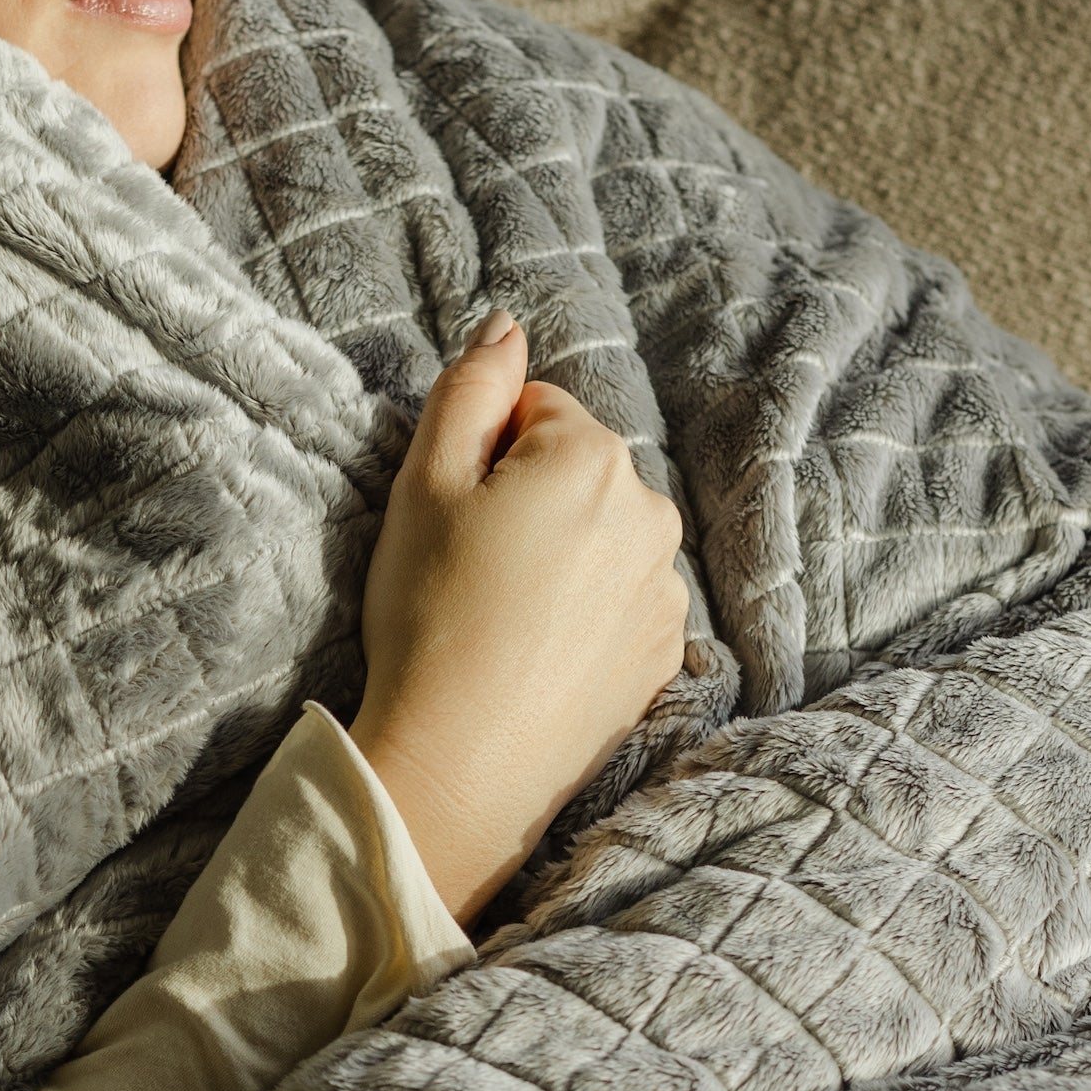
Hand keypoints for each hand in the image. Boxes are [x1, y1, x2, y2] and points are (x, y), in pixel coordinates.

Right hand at [348, 312, 689, 922]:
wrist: (459, 765)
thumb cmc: (429, 616)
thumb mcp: (425, 483)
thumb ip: (471, 388)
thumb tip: (508, 325)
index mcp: (596, 459)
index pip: (536, 414)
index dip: (480, 459)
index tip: (454, 520)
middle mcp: (653, 517)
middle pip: (577, 476)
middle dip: (527, 505)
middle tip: (469, 572)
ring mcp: (665, 593)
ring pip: (600, 542)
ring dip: (559, 561)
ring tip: (500, 621)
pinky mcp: (663, 658)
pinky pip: (619, 606)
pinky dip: (581, 619)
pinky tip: (533, 656)